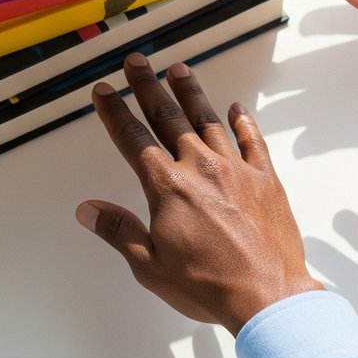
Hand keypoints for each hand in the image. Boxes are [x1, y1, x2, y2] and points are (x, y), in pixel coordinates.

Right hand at [76, 55, 323, 334]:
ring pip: (208, 119)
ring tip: (179, 69)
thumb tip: (89, 210)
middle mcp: (200, 167)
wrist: (268, 296)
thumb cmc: (209, 285)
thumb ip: (119, 231)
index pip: (132, 138)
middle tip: (137, 61)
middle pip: (167, 116)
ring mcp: (235, 169)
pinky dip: (243, 122)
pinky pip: (252, 140)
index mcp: (168, 186)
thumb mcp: (151, 266)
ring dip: (191, 92)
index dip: (115, 112)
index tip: (105, 91)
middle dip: (148, 86)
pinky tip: (236, 108)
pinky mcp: (265, 179)